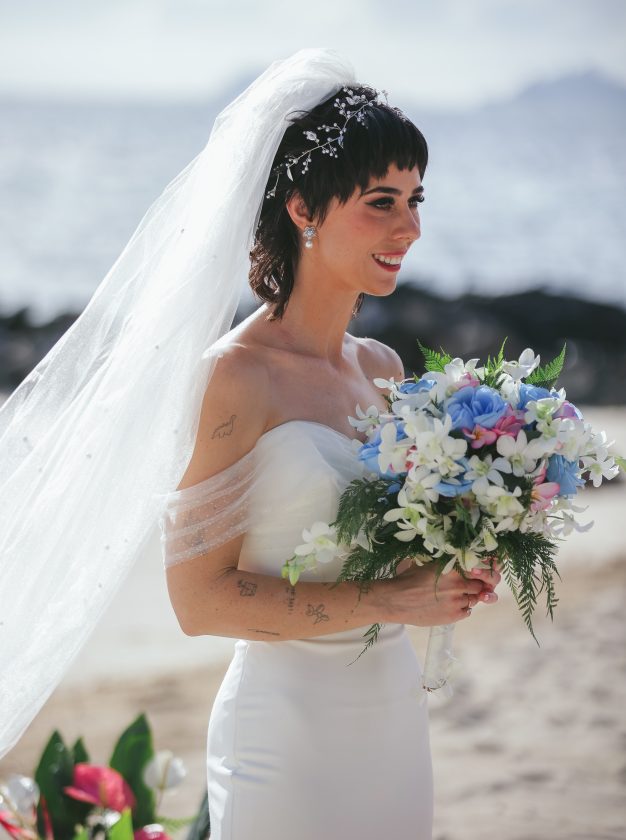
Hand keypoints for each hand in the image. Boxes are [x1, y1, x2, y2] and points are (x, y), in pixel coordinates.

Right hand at [378, 557, 501, 626]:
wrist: (396, 600)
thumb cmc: (409, 580)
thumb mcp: (429, 565)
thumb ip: (449, 565)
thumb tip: (463, 562)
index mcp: (453, 568)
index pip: (481, 569)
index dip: (482, 572)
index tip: (479, 574)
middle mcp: (458, 584)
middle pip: (480, 585)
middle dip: (475, 586)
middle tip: (465, 587)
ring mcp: (457, 601)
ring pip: (474, 599)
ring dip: (467, 598)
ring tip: (452, 597)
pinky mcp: (453, 616)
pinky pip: (467, 612)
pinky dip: (462, 609)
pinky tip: (449, 606)